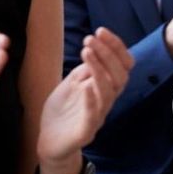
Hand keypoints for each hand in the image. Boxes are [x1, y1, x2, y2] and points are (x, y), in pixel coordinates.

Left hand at [38, 28, 132, 166]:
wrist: (50, 142)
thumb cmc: (63, 112)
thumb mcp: (72, 83)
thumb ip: (85, 69)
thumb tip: (94, 49)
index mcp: (104, 88)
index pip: (122, 65)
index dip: (116, 47)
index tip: (101, 30)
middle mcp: (106, 101)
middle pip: (120, 76)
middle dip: (108, 54)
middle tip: (92, 38)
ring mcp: (97, 116)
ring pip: (108, 92)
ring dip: (100, 69)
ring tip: (86, 51)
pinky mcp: (85, 131)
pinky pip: (93, 115)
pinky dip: (91, 99)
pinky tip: (84, 86)